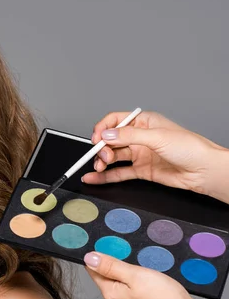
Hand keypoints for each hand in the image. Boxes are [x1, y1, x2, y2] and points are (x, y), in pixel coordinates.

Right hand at [82, 111, 227, 197]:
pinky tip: (94, 177)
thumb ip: (130, 136)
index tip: (96, 139)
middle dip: (102, 147)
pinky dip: (105, 176)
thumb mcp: (158, 137)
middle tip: (103, 156)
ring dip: (102, 161)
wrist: (204, 171)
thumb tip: (107, 134)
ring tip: (99, 166)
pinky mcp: (141, 170)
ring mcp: (139, 154)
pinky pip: (118, 172)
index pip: (115, 121)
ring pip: (113, 156)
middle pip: (111, 140)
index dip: (102, 129)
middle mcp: (140, 137)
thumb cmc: (191, 149)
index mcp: (144, 122)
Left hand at [83, 251, 200, 298]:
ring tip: (146, 276)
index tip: (114, 251)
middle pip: (107, 278)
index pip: (93, 271)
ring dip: (128, 277)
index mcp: (109, 294)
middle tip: (135, 263)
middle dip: (117, 267)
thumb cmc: (164, 298)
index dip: (100, 258)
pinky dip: (136, 287)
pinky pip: (130, 294)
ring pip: (120, 286)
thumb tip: (88, 258)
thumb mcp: (135, 275)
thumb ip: (110, 266)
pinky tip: (150, 286)